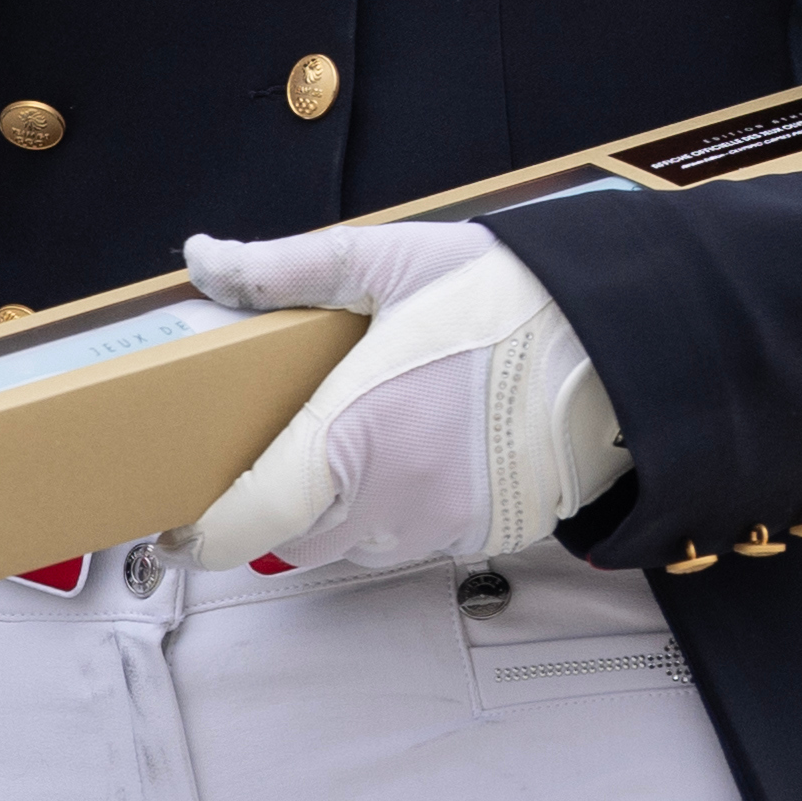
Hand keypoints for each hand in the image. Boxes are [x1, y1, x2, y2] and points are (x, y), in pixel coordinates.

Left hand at [179, 218, 625, 574]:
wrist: (623, 341)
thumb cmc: (502, 295)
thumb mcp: (382, 261)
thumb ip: (283, 269)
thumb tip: (202, 256)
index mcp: (348, 435)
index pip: (250, 520)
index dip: (205, 535)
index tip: (178, 529)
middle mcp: (392, 498)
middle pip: (297, 538)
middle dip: (274, 509)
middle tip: (273, 456)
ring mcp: (445, 524)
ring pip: (358, 544)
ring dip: (338, 512)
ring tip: (354, 440)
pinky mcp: (491, 533)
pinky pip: (419, 539)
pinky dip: (400, 511)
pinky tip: (419, 449)